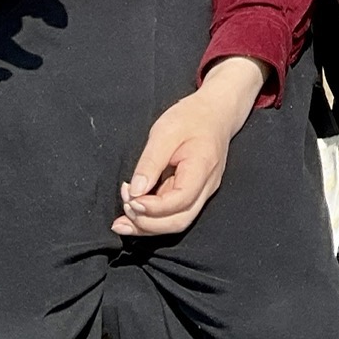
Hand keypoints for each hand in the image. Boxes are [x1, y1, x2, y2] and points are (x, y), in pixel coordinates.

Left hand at [112, 57, 264, 235]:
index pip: (180, 201)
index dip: (153, 208)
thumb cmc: (192, 118)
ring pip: (177, 221)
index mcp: (202, 167)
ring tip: (122, 221)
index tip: (130, 199)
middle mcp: (207, 186)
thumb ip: (150, 163)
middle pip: (180, 220)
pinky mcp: (194, 192)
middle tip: (124, 209)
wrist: (216, 112)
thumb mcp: (164, 132)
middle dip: (148, 223)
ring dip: (149, 226)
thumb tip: (135, 192)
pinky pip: (175, 213)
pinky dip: (153, 218)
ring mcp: (203, 192)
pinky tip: (134, 213)